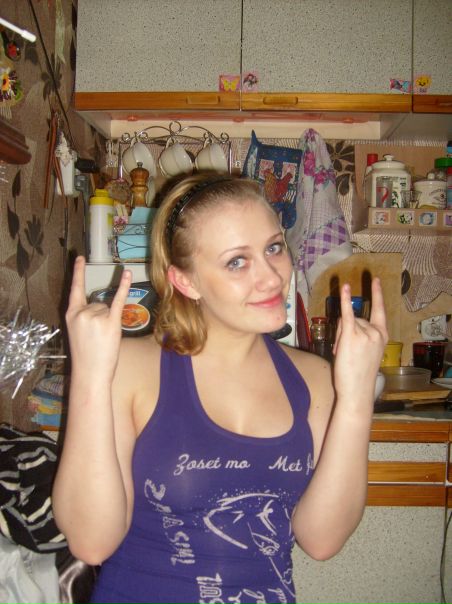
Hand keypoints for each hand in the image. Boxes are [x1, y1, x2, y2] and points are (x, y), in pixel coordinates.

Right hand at [65, 256, 131, 380]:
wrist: (90, 374)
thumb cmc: (86, 356)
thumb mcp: (77, 332)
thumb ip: (85, 316)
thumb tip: (102, 308)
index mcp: (71, 314)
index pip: (75, 289)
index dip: (78, 273)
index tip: (80, 257)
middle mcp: (82, 312)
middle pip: (99, 303)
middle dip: (101, 319)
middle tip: (97, 338)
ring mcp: (96, 316)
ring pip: (109, 308)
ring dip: (109, 322)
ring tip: (103, 340)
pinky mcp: (111, 322)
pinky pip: (119, 300)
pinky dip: (123, 286)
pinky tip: (127, 273)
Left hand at [332, 278, 387, 405]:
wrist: (357, 390)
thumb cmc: (358, 374)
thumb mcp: (365, 351)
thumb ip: (358, 333)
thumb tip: (345, 321)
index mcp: (383, 335)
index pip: (379, 311)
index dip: (377, 294)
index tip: (375, 280)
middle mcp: (376, 332)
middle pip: (354, 318)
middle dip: (346, 332)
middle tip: (346, 353)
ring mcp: (365, 333)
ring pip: (345, 322)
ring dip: (340, 335)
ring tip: (342, 354)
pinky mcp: (352, 335)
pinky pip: (347, 314)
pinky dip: (345, 300)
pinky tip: (345, 288)